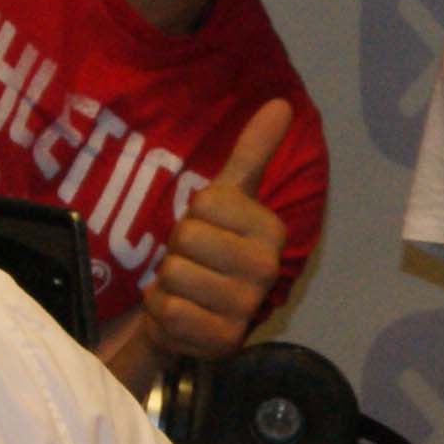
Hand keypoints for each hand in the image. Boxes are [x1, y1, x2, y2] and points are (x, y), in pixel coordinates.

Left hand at [139, 101, 291, 359]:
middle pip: (186, 236)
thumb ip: (252, 152)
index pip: (205, 202)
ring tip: (186, 288)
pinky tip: (180, 313)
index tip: (207, 232)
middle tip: (193, 262)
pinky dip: (161, 310)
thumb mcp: (227, 199)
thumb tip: (281, 103)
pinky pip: (168, 309)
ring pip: (174, 273)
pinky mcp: (221, 340)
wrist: (193, 317)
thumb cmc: (210, 250)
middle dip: (176, 250)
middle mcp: (267, 268)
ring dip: (167, 282)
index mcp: (271, 230)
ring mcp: (246, 307)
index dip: (193, 214)